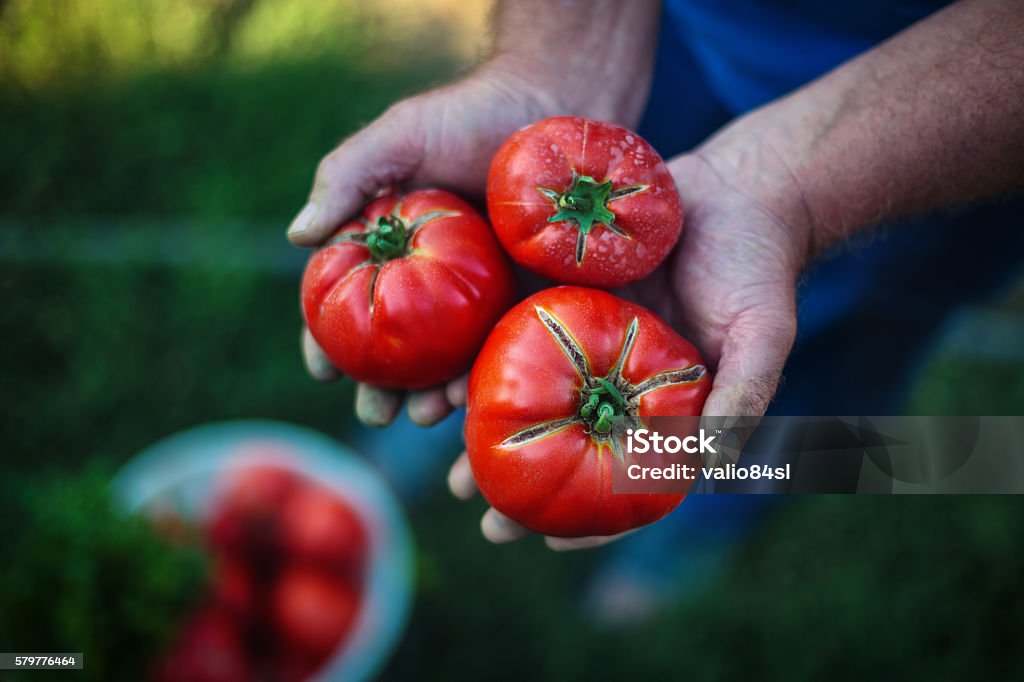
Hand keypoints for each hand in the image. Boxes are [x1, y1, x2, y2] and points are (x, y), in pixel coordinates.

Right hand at [289, 63, 560, 426]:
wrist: (560, 103)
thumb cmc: (473, 114)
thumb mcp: (401, 137)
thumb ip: (347, 176)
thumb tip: (298, 236)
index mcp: (397, 249)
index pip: (353, 302)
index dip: (331, 340)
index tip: (323, 370)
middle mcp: (437, 281)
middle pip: (401, 347)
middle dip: (383, 389)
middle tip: (376, 414)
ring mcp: (487, 297)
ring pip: (453, 361)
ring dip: (435, 396)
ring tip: (427, 415)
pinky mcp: (536, 300)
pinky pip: (509, 347)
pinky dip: (491, 375)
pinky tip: (480, 397)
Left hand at [447, 129, 809, 547]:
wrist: (736, 189)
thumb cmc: (759, 269)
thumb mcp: (763, 336)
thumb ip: (741, 397)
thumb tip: (707, 465)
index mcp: (661, 405)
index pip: (623, 476)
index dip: (593, 516)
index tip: (552, 542)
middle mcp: (615, 380)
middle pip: (561, 443)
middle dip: (519, 481)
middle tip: (477, 510)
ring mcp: (583, 336)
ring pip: (527, 392)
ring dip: (484, 424)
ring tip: (443, 454)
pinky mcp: (558, 288)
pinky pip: (513, 327)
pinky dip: (482, 356)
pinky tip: (449, 380)